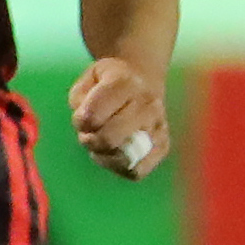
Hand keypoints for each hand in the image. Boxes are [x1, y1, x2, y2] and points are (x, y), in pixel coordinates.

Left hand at [69, 56, 168, 179]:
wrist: (142, 75)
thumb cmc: (106, 82)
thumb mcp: (85, 81)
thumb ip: (80, 102)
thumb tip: (88, 128)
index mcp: (123, 84)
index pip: (94, 115)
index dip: (80, 122)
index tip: (82, 118)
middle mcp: (146, 104)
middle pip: (110, 139)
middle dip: (91, 141)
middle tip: (90, 134)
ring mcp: (158, 124)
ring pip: (125, 156)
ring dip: (105, 155)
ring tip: (101, 144)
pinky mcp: (163, 144)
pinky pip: (139, 170)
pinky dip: (120, 168)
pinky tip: (113, 155)